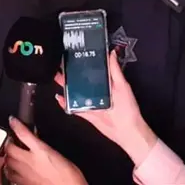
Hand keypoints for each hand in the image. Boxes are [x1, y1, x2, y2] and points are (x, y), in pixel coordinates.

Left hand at [4, 116, 87, 184]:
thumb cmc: (70, 178)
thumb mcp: (61, 157)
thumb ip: (46, 150)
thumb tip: (40, 146)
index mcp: (41, 151)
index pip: (23, 133)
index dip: (16, 124)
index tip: (13, 121)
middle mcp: (30, 161)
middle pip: (10, 148)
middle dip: (8, 142)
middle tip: (11, 140)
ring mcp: (24, 174)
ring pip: (7, 162)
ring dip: (7, 157)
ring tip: (11, 155)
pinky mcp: (23, 184)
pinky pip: (11, 176)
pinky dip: (10, 171)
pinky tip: (13, 171)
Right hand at [54, 51, 157, 166]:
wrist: (126, 131)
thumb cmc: (128, 108)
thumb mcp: (122, 86)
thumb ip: (115, 70)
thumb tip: (111, 53)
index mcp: (106, 83)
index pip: (93, 70)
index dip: (84, 62)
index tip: (74, 55)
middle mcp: (98, 91)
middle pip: (81, 80)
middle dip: (71, 74)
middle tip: (61, 66)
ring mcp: (91, 102)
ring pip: (75, 92)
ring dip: (66, 86)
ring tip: (57, 78)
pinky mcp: (86, 113)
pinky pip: (73, 107)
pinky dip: (65, 103)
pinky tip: (59, 97)